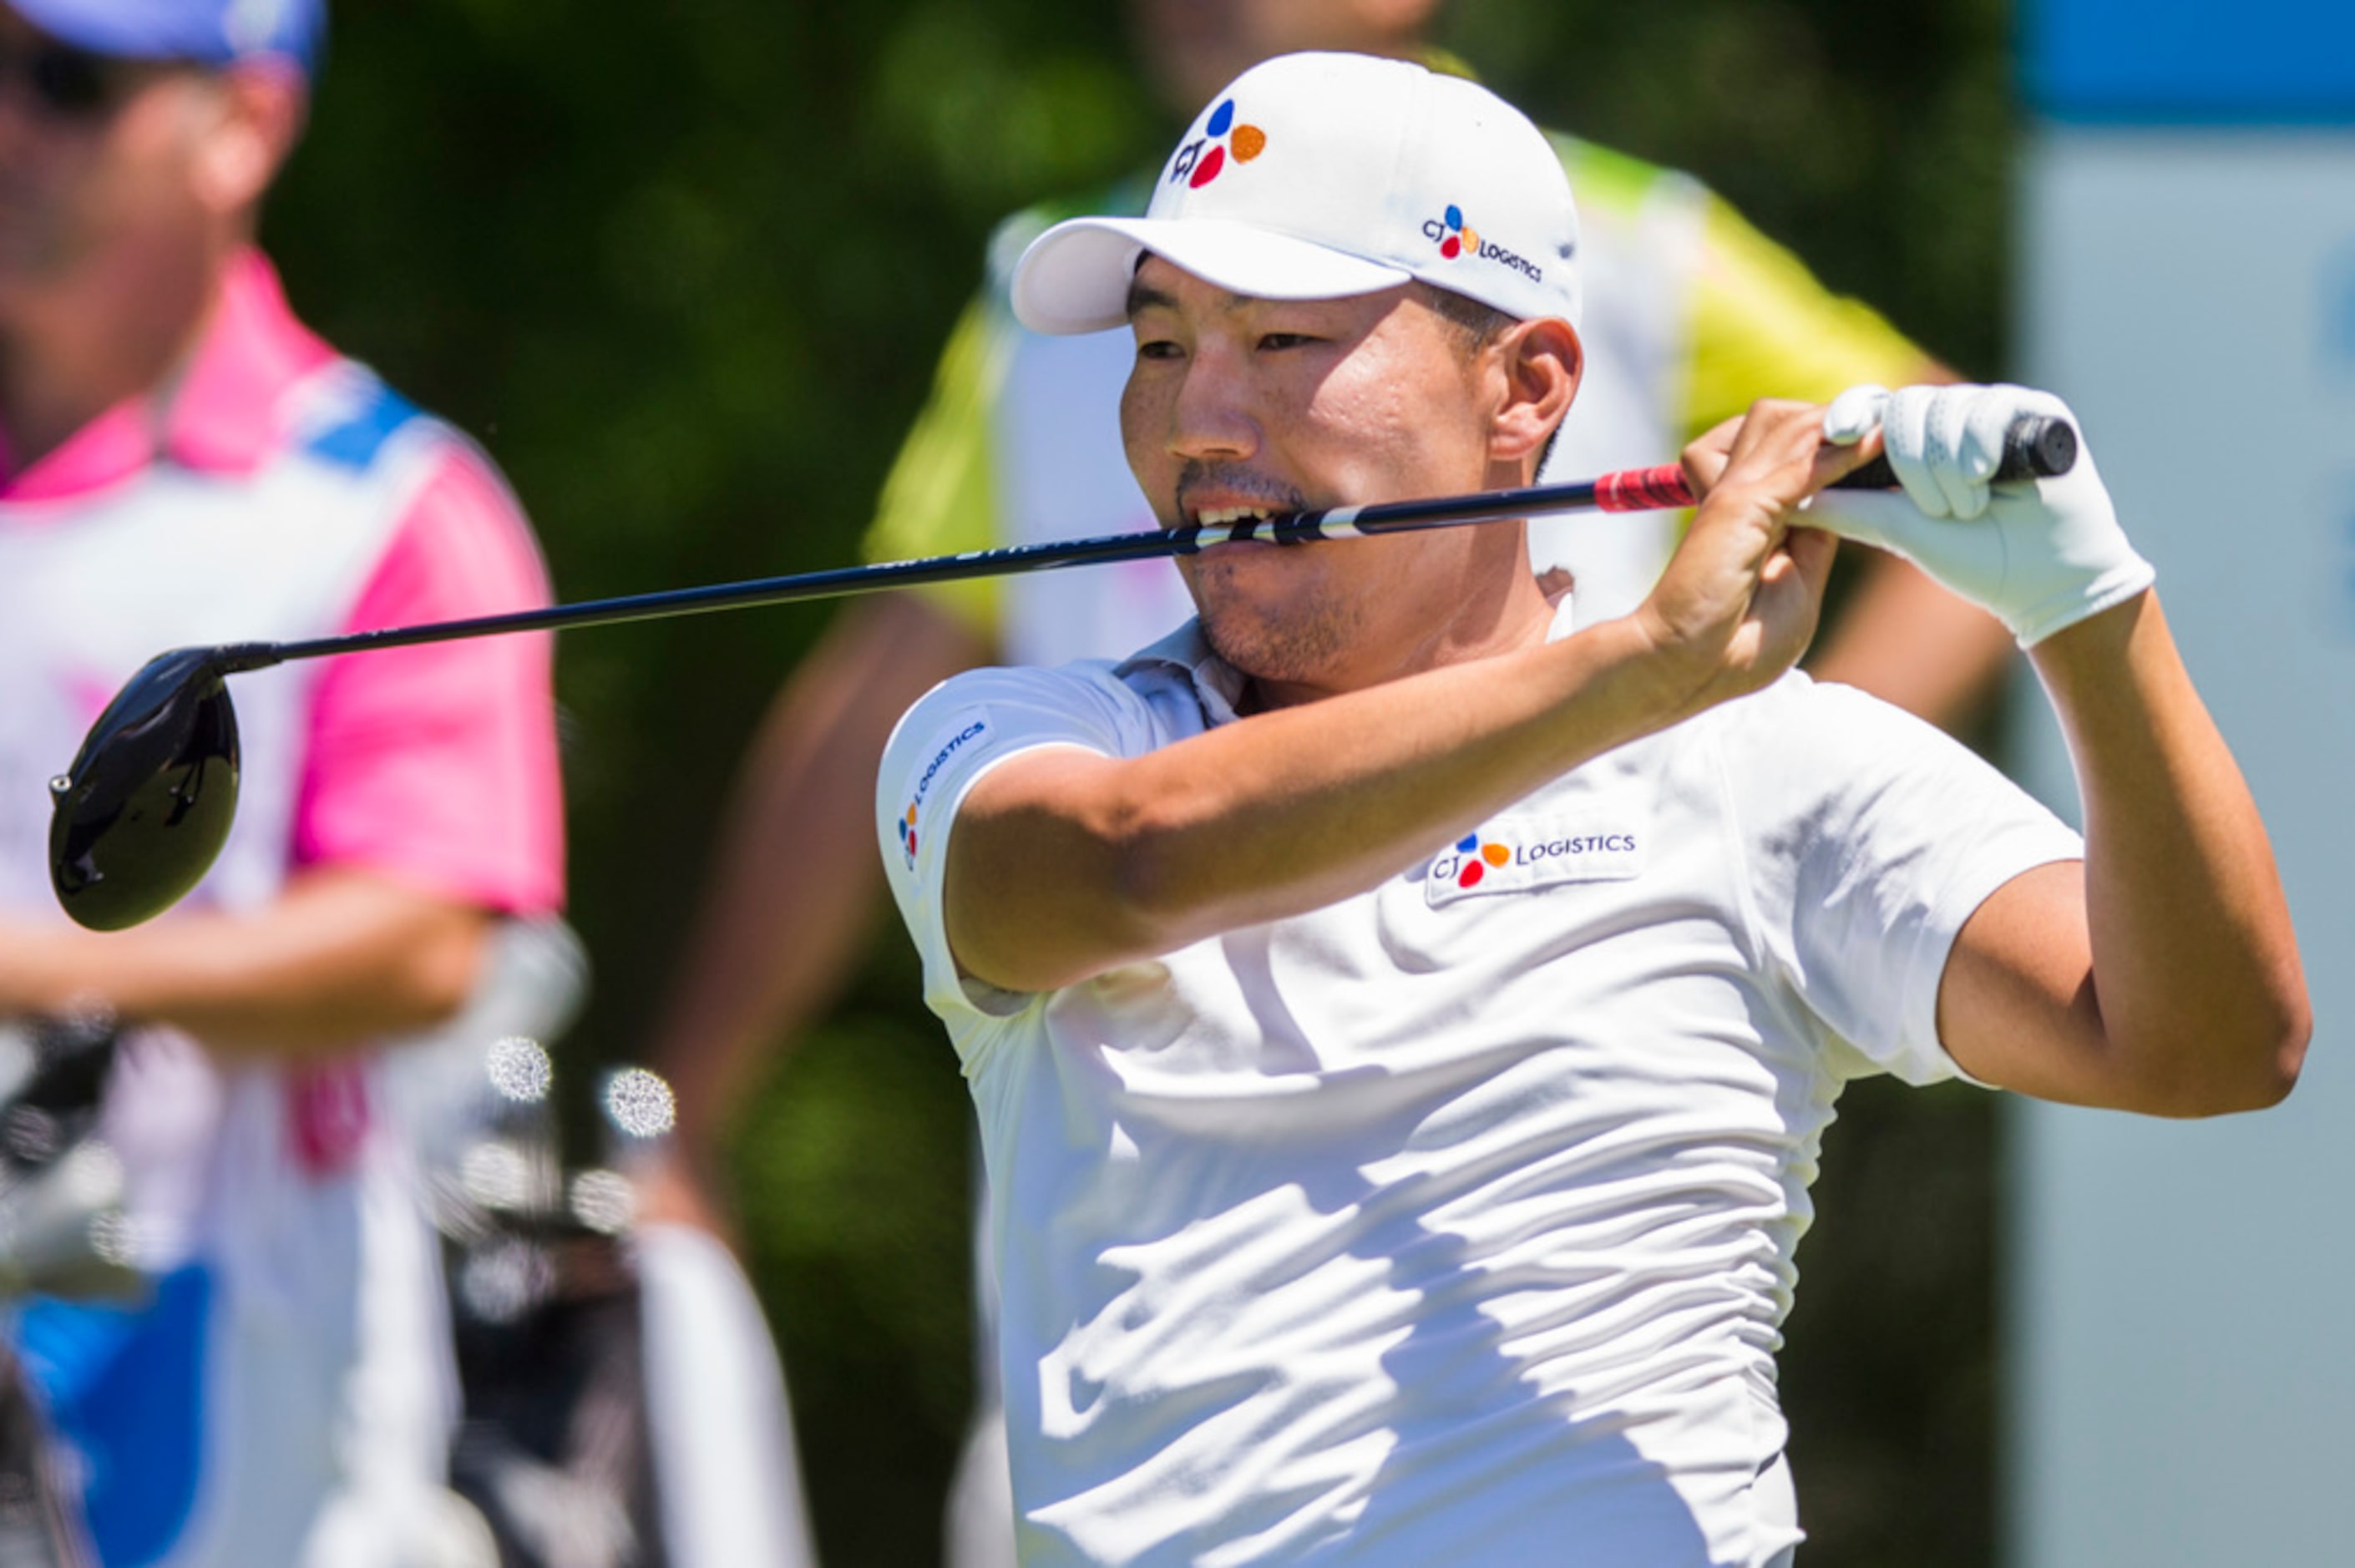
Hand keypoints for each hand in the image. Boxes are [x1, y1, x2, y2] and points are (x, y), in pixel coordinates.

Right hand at [1635, 399, 1859, 713]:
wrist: (1691, 666)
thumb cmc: (1739, 645)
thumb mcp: (1799, 581)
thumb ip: (1817, 537)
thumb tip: (1844, 502)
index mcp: (1750, 508)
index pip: (1792, 444)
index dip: (1836, 433)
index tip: (1886, 432)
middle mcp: (1739, 489)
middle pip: (1786, 419)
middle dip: (1838, 416)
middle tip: (1887, 424)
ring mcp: (1736, 491)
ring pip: (1791, 425)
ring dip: (1843, 423)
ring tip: (1887, 425)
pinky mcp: (1741, 502)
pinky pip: (1800, 464)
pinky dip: (1842, 452)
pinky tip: (1876, 442)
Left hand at [1818, 384, 2153, 646]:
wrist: (2043, 580)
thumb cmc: (1972, 559)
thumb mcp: (1898, 530)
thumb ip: (1847, 509)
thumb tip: (1788, 498)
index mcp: (1914, 442)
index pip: (1873, 406)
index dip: (1852, 413)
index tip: (1835, 433)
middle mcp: (1951, 419)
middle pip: (1905, 405)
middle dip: (1911, 463)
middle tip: (1937, 511)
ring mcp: (1992, 411)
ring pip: (1945, 406)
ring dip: (1948, 466)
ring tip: (1968, 508)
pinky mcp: (2035, 409)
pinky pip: (1991, 405)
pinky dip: (1981, 444)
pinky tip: (1988, 477)